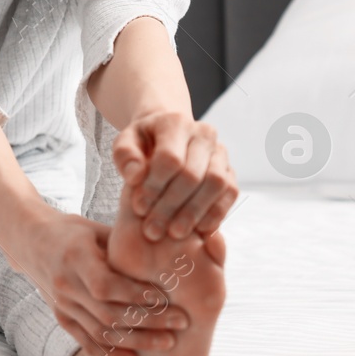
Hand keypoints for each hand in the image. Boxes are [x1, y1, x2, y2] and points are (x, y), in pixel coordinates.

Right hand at [10, 211, 186, 355]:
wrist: (32, 241)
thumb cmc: (74, 231)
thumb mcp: (97, 229)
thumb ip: (125, 244)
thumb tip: (168, 251)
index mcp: (75, 257)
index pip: (105, 285)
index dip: (136, 294)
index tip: (165, 298)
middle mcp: (65, 284)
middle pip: (108, 312)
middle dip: (148, 321)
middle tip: (181, 322)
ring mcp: (61, 304)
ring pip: (100, 331)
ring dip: (136, 341)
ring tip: (168, 342)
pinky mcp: (61, 317)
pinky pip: (86, 341)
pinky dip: (109, 354)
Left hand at [112, 111, 238, 240]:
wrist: (165, 139)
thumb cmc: (142, 144)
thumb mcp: (124, 144)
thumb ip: (125, 157)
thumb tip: (135, 177)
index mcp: (174, 123)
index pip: (169, 158)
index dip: (154, 186)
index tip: (139, 208)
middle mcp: (203, 133)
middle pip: (192, 174)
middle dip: (171, 206)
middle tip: (153, 230)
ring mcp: (220, 152)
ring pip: (215, 184)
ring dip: (194, 212)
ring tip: (174, 232)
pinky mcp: (230, 170)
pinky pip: (230, 192)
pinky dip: (216, 213)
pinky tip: (198, 230)